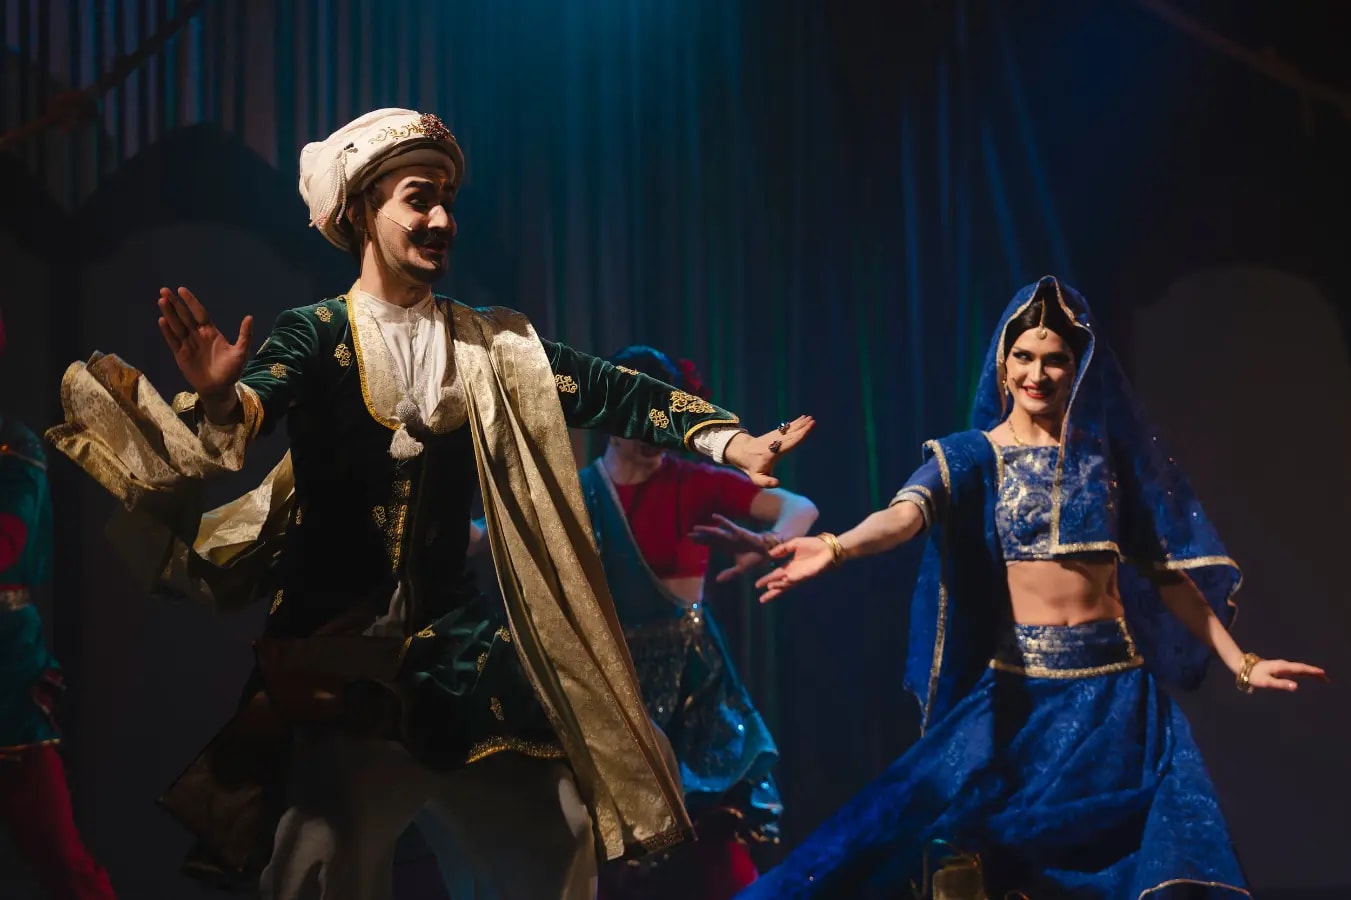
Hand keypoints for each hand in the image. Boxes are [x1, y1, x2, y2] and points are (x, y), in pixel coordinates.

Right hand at [156, 286, 252, 402]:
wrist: (219, 389)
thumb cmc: (231, 371)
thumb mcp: (241, 352)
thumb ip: (244, 335)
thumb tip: (249, 317)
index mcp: (211, 332)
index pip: (199, 313)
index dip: (191, 302)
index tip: (182, 290)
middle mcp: (197, 335)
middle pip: (184, 316)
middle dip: (175, 303)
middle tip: (164, 290)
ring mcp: (188, 344)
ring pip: (176, 325)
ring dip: (169, 313)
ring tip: (161, 300)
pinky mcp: (180, 354)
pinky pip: (172, 340)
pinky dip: (167, 331)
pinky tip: (162, 320)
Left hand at [690, 514, 773, 582]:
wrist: (767, 554)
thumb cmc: (754, 560)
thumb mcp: (740, 569)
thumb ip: (729, 573)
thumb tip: (717, 580)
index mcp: (727, 548)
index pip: (711, 544)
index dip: (701, 542)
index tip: (690, 540)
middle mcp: (728, 541)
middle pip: (711, 538)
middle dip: (700, 537)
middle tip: (688, 535)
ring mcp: (733, 536)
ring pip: (716, 532)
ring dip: (706, 530)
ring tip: (695, 528)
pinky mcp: (740, 532)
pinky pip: (729, 525)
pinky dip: (722, 521)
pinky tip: (714, 516)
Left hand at [723, 416, 814, 487]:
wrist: (742, 451)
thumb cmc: (752, 467)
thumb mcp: (757, 478)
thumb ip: (766, 482)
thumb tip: (778, 484)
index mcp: (774, 452)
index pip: (790, 443)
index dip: (799, 436)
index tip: (807, 429)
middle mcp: (776, 442)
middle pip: (792, 434)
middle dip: (802, 428)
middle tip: (812, 421)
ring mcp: (775, 436)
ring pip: (789, 429)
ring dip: (800, 423)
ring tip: (810, 418)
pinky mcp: (775, 434)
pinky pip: (787, 427)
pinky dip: (795, 423)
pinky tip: (802, 418)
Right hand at [753, 536, 834, 602]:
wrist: (828, 547)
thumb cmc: (813, 545)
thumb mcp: (794, 544)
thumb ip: (782, 548)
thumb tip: (770, 554)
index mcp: (790, 566)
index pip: (776, 575)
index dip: (767, 580)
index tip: (757, 585)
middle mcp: (795, 573)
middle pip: (780, 585)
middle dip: (772, 591)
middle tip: (761, 598)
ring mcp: (802, 575)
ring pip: (788, 583)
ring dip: (780, 585)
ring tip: (770, 587)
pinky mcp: (810, 573)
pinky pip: (799, 577)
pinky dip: (791, 579)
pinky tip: (784, 580)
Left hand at [1246, 658, 1328, 691]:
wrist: (1242, 666)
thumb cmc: (1253, 676)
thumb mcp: (1266, 682)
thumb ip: (1281, 684)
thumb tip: (1296, 687)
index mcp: (1283, 667)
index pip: (1301, 669)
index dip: (1312, 671)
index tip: (1323, 674)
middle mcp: (1284, 665)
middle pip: (1302, 668)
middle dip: (1315, 673)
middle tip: (1327, 679)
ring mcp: (1282, 666)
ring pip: (1299, 669)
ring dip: (1310, 673)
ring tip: (1321, 678)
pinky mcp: (1279, 668)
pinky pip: (1295, 670)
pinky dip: (1303, 672)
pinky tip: (1306, 675)